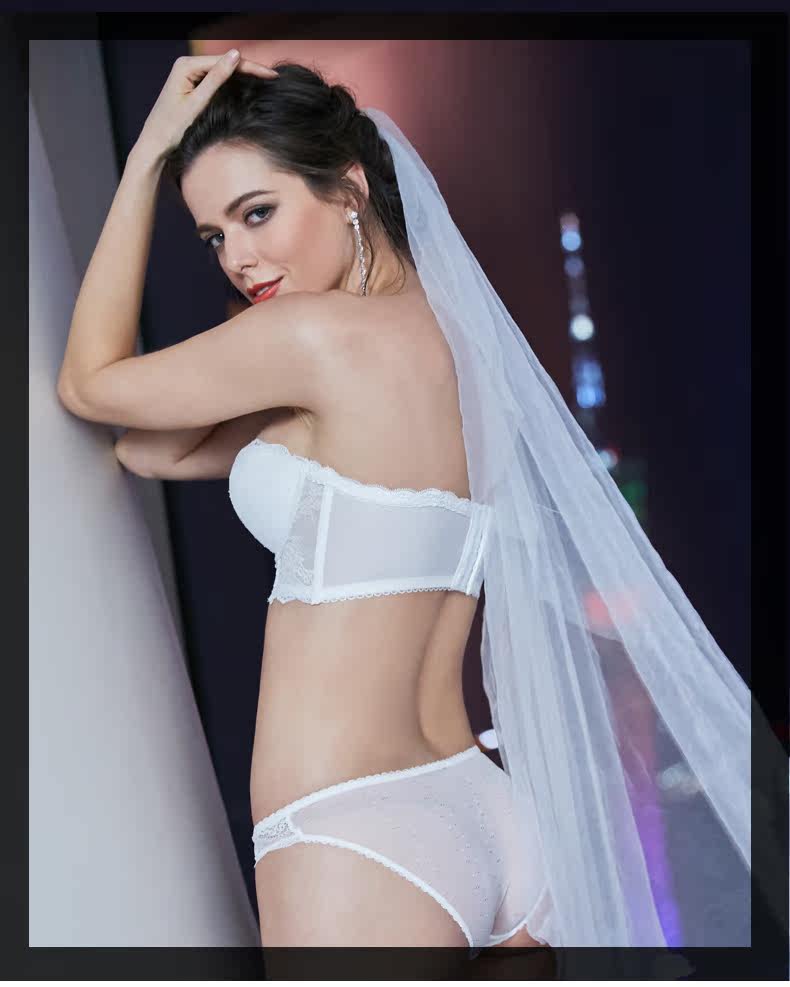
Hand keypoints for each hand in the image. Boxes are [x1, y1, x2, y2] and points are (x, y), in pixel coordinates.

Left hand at [136, 50, 277, 158]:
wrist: (155, 144)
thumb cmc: (171, 127)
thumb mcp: (197, 103)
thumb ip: (216, 78)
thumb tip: (235, 55)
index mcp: (185, 65)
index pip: (225, 61)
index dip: (250, 67)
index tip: (271, 75)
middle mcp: (186, 65)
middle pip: (224, 64)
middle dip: (249, 70)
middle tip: (273, 78)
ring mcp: (188, 75)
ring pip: (222, 72)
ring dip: (243, 76)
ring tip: (265, 81)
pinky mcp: (191, 85)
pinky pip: (215, 80)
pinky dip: (232, 83)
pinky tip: (247, 86)